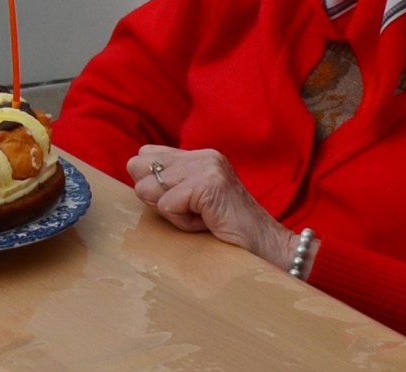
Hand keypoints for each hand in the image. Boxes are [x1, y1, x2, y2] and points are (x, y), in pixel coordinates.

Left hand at [128, 145, 297, 270]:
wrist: (269, 250)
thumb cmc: (228, 236)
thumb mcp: (192, 208)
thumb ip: (167, 190)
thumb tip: (136, 180)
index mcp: (198, 157)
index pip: (146, 155)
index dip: (152, 186)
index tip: (182, 207)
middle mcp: (203, 155)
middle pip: (141, 168)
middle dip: (158, 199)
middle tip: (192, 215)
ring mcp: (208, 166)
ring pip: (152, 188)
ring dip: (173, 214)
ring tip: (202, 221)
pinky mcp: (209, 183)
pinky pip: (168, 204)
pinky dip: (183, 223)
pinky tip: (208, 224)